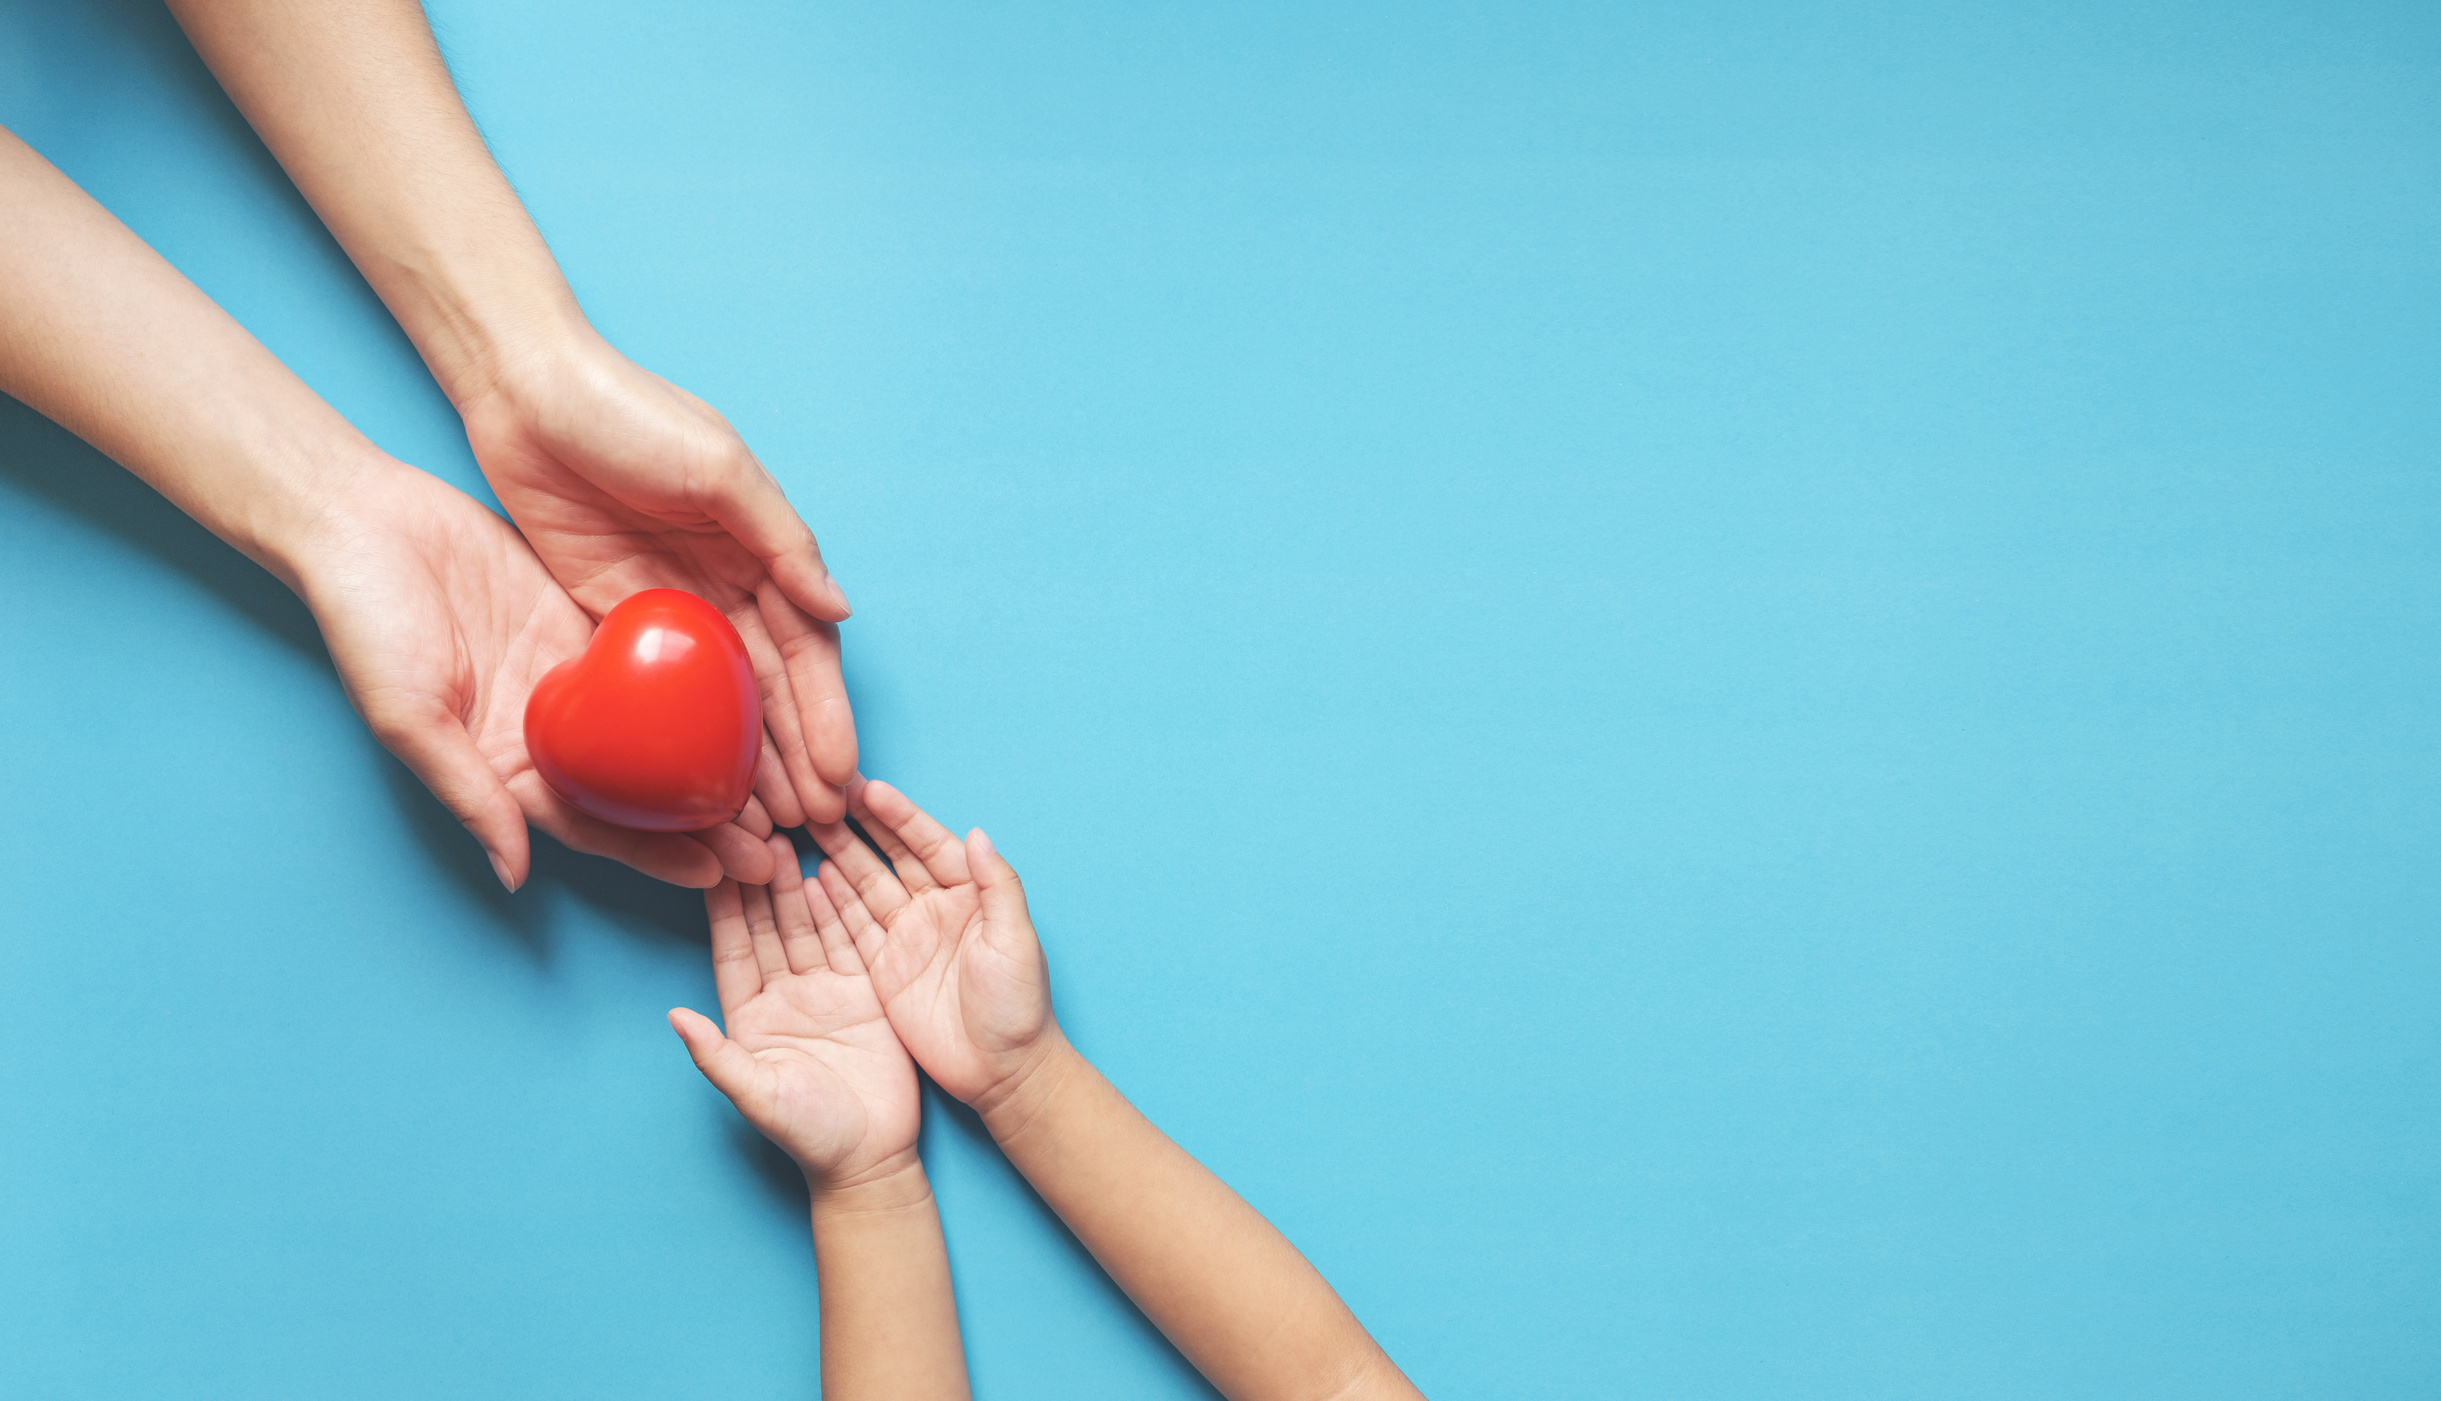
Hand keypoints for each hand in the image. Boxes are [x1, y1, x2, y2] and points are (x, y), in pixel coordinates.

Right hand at [298, 461, 779, 889]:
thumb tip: (517, 876)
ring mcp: (574, 680)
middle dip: (710, 825)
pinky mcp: (589, 623)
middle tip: (778, 848)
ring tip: (782, 787)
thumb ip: (468, 794)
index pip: (599, 828)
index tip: (721, 875)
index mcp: (509, 769)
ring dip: (716, 762)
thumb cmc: (367, 622)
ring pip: (662, 733)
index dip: (660, 856)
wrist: (362, 522)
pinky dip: (702, 687)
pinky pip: (657, 662)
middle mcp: (550, 734)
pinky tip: (756, 699)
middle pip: (645, 791)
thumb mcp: (409, 716)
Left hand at [457, 332, 855, 827]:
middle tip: (811, 827)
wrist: (520, 386)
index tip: (841, 779)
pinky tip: (689, 786)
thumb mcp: (717, 465)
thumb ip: (781, 538)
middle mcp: (722, 584)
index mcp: (759, 548)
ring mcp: (666, 606)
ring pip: (717, 703)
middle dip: (796, 757)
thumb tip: (839, 609)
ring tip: (762, 827)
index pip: (807, 649)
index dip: (826, 715)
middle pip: (769, 689)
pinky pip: (653, 692)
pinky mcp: (606, 615)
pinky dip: (677, 740)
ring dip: (743, 763)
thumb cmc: (626, 410)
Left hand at [671, 836, 923, 1187]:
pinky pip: (851, 940)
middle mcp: (784, 995)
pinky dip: (841, 906)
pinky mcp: (864, 992)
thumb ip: (716, 1055)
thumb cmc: (809, 1136)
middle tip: (752, 827)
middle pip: (768, 925)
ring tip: (790, 834)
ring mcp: (825, 991)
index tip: (711, 858)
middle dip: (758, 877)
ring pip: (807, 924)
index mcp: (749, 1015)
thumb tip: (674, 1017)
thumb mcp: (757, 1095)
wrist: (872, 1159)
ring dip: (797, 882)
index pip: (731, 947)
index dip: (722, 903)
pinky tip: (832, 869)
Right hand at [809, 780, 1057, 1109]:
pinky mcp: (884, 969)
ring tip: (804, 825)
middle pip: (890, 856)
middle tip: (823, 794)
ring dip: (838, 855)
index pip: (929, 843)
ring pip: (865, 886)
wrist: (1002, 1070)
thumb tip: (978, 833)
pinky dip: (830, 902)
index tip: (868, 788)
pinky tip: (807, 877)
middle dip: (859, 825)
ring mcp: (907, 937)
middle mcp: (935, 908)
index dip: (899, 816)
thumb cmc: (1018, 1006)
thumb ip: (998, 885)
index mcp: (969, 894)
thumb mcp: (1015, 940)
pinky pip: (852, 927)